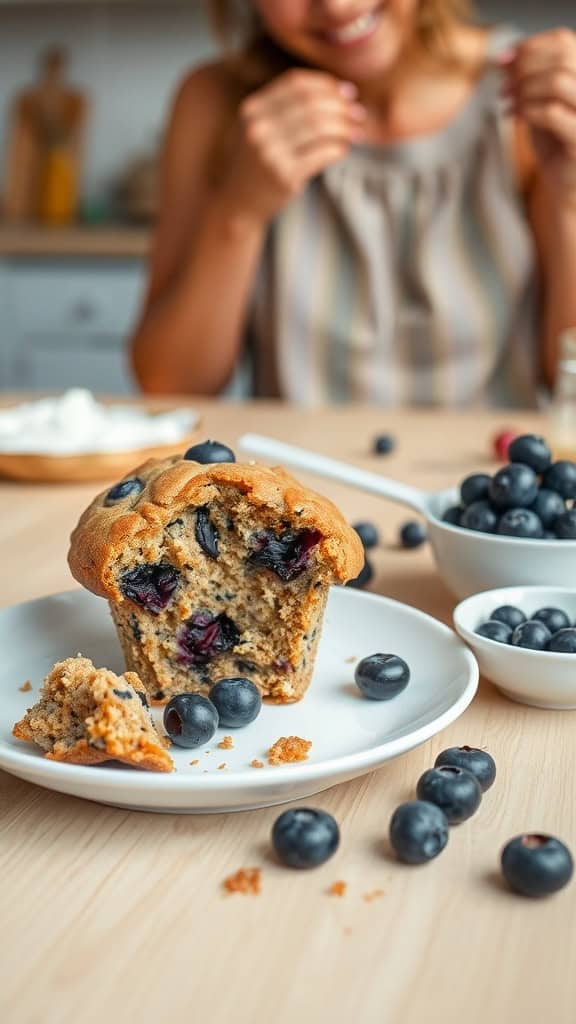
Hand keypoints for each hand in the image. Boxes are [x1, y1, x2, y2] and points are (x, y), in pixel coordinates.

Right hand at [217, 70, 365, 224]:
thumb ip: (286, 108)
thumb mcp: (260, 128)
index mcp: (252, 109)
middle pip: (311, 103)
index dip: (327, 85)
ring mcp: (270, 153)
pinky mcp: (284, 177)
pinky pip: (321, 155)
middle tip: (358, 114)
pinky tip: (343, 150)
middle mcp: (258, 128)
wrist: (237, 204)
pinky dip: (338, 149)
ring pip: (319, 127)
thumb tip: (341, 93)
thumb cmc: (257, 162)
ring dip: (344, 127)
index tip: (348, 92)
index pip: (296, 84)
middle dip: (341, 106)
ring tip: (356, 132)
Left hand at [502, 29, 575, 197]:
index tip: (502, 61)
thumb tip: (504, 58)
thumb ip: (530, 77)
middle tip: (503, 86)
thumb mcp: (541, 101)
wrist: (565, 182)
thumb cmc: (554, 139)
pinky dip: (527, 111)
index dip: (529, 46)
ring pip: (557, 82)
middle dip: (524, 68)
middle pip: (561, 57)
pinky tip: (515, 117)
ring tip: (508, 102)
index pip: (564, 41)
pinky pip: (551, 113)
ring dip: (524, 90)